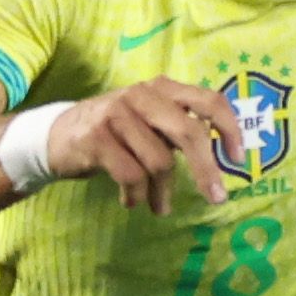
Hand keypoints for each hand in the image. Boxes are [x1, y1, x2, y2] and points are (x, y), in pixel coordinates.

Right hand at [46, 77, 242, 215]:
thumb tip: (223, 154)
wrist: (56, 136)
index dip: (229, 128)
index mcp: (162, 89)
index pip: (208, 100)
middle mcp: (142, 95)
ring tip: (159, 206)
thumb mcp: (149, 122)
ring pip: (159, 162)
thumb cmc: (114, 133)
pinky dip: (135, 196)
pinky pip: (131, 176)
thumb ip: (180, 129)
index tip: (238, 158)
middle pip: (189, 132)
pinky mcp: (97, 137)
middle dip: (206, 170)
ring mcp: (117, 114)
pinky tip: (130, 201)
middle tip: (217, 198)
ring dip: (162, 193)